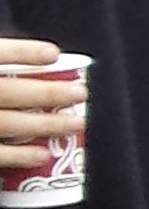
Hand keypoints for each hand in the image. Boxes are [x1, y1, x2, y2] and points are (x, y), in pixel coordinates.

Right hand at [0, 38, 80, 179]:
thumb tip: (31, 56)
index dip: (22, 52)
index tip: (53, 54)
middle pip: (8, 91)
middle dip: (47, 93)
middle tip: (81, 93)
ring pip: (7, 123)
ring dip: (44, 124)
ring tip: (76, 122)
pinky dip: (17, 156)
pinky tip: (43, 155)